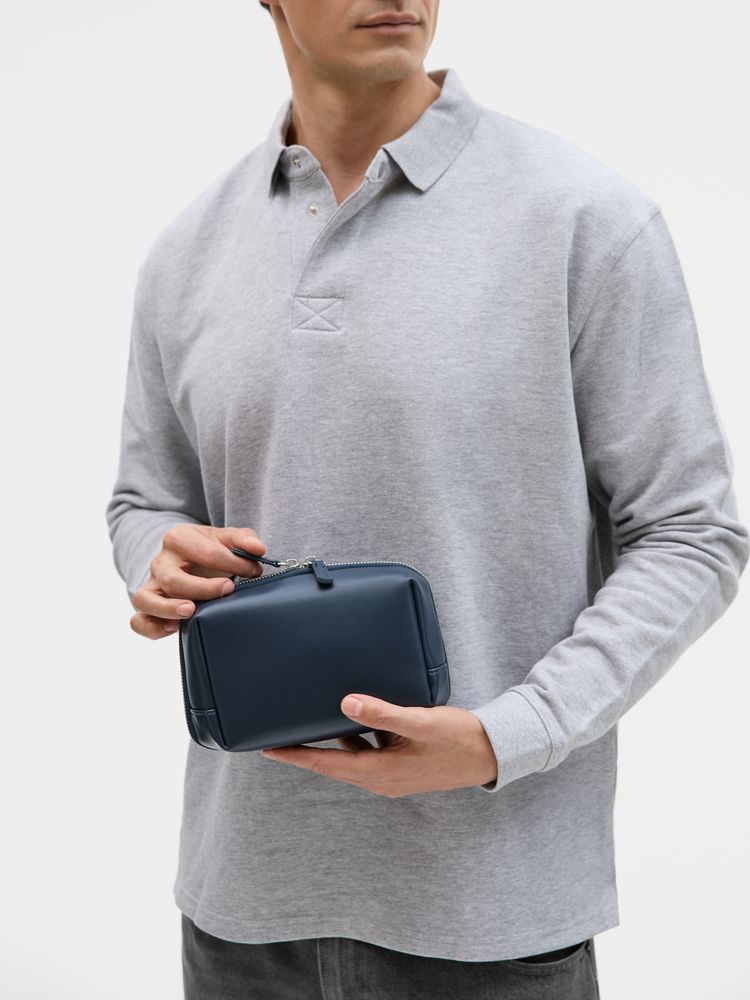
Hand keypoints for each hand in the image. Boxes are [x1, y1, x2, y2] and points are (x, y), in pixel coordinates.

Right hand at [130, 524, 265, 639]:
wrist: (187, 559)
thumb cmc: (209, 550)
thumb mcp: (226, 539)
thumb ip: (244, 540)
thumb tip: (258, 549)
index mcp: (178, 538)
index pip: (205, 552)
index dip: (233, 563)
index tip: (254, 571)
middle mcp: (160, 561)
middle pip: (172, 578)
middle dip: (202, 587)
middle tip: (228, 589)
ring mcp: (151, 585)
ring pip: (145, 599)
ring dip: (167, 608)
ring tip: (192, 611)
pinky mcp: (149, 607)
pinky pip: (139, 621)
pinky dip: (152, 627)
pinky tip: (174, 628)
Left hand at [261, 694, 498, 794]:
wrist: (492, 754)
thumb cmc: (459, 739)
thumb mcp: (420, 723)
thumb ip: (383, 713)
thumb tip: (345, 704)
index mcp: (381, 773)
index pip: (327, 766)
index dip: (297, 757)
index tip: (269, 750)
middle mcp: (382, 778)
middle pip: (333, 764)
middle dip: (305, 752)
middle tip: (278, 736)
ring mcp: (392, 773)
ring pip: (351, 757)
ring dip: (331, 744)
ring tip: (309, 722)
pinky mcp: (402, 764)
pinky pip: (369, 752)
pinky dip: (356, 738)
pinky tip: (354, 717)